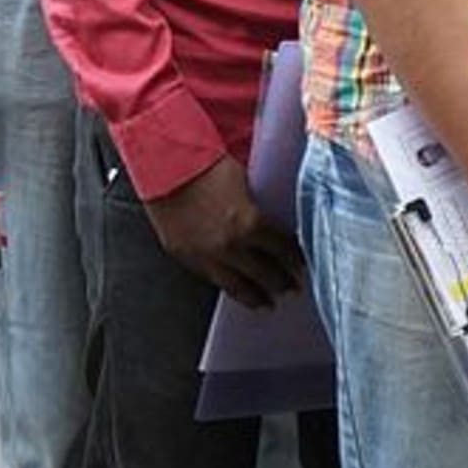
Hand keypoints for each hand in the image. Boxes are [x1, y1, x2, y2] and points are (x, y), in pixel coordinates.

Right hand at [144, 157, 303, 308]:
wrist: (165, 164)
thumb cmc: (206, 163)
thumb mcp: (246, 181)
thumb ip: (260, 205)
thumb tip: (275, 220)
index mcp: (250, 223)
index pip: (283, 250)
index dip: (295, 260)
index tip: (302, 264)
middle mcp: (230, 246)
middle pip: (266, 274)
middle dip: (283, 282)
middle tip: (292, 288)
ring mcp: (206, 255)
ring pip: (238, 287)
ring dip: (257, 297)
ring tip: (268, 304)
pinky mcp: (186, 257)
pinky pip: (214, 281)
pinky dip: (230, 288)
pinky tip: (238, 292)